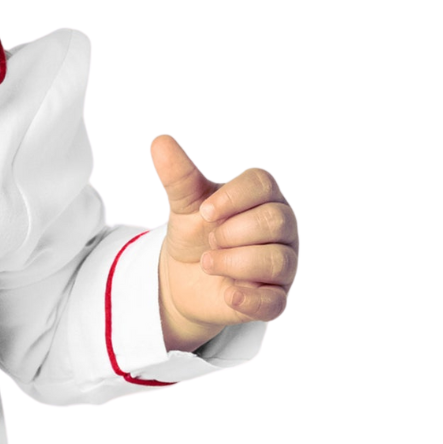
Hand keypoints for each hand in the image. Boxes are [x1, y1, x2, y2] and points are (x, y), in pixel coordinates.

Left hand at [150, 135, 299, 352]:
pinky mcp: (274, 299)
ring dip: (236, 262)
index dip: (233, 197)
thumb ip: (178, 177)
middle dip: (233, 232)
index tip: (204, 212)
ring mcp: (282, 264)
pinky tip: (228, 293)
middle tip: (209, 240)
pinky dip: (250, 299)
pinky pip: (274, 302)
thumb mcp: (185, 206)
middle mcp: (281, 228)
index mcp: (263, 197)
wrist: (183, 280)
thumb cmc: (195, 235)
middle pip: (274, 220)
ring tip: (207, 262)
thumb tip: (160, 141)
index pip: (262, 184)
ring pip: (276, 260)